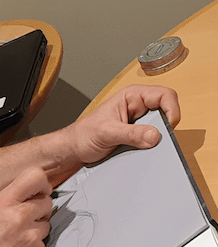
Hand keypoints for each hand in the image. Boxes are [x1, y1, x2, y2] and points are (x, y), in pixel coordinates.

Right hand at [0, 166, 52, 246]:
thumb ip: (9, 204)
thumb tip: (28, 197)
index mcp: (3, 203)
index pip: (35, 176)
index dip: (42, 183)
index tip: (41, 189)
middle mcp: (19, 216)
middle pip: (46, 201)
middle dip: (39, 209)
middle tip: (25, 220)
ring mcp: (31, 235)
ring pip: (47, 223)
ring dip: (37, 229)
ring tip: (17, 239)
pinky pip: (44, 242)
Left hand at [66, 85, 180, 165]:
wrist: (74, 150)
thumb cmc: (83, 135)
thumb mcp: (107, 133)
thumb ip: (131, 134)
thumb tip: (154, 136)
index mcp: (131, 96)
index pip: (164, 95)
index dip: (172, 109)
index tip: (169, 126)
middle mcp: (138, 106)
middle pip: (166, 111)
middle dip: (164, 126)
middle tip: (156, 140)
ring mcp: (139, 121)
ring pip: (160, 126)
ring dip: (157, 137)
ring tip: (145, 146)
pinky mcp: (137, 135)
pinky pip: (152, 139)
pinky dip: (151, 145)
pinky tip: (142, 151)